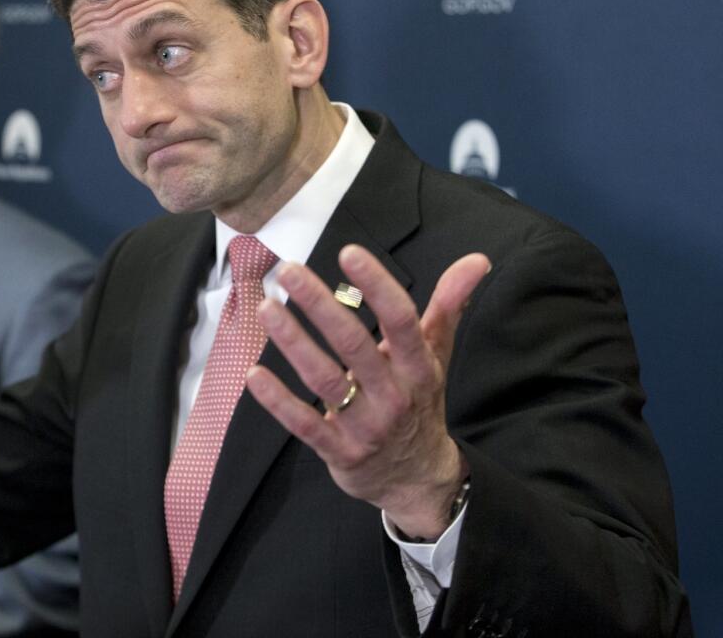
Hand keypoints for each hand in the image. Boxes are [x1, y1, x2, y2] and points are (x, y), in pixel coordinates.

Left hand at [245, 244, 490, 539]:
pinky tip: (255, 374)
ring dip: (294, 343)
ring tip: (267, 308)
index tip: (349, 253)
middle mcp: (394, 395)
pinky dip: (279, 401)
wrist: (417, 479)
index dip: (377, 286)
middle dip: (320, 305)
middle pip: (355, 345)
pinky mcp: (339, 452)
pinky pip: (305, 425)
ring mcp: (365, 426)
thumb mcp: (437, 356)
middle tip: (289, 270)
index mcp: (418, 367)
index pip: (401, 320)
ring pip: (326, 380)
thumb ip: (448, 306)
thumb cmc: (419, 404)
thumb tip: (477, 260)